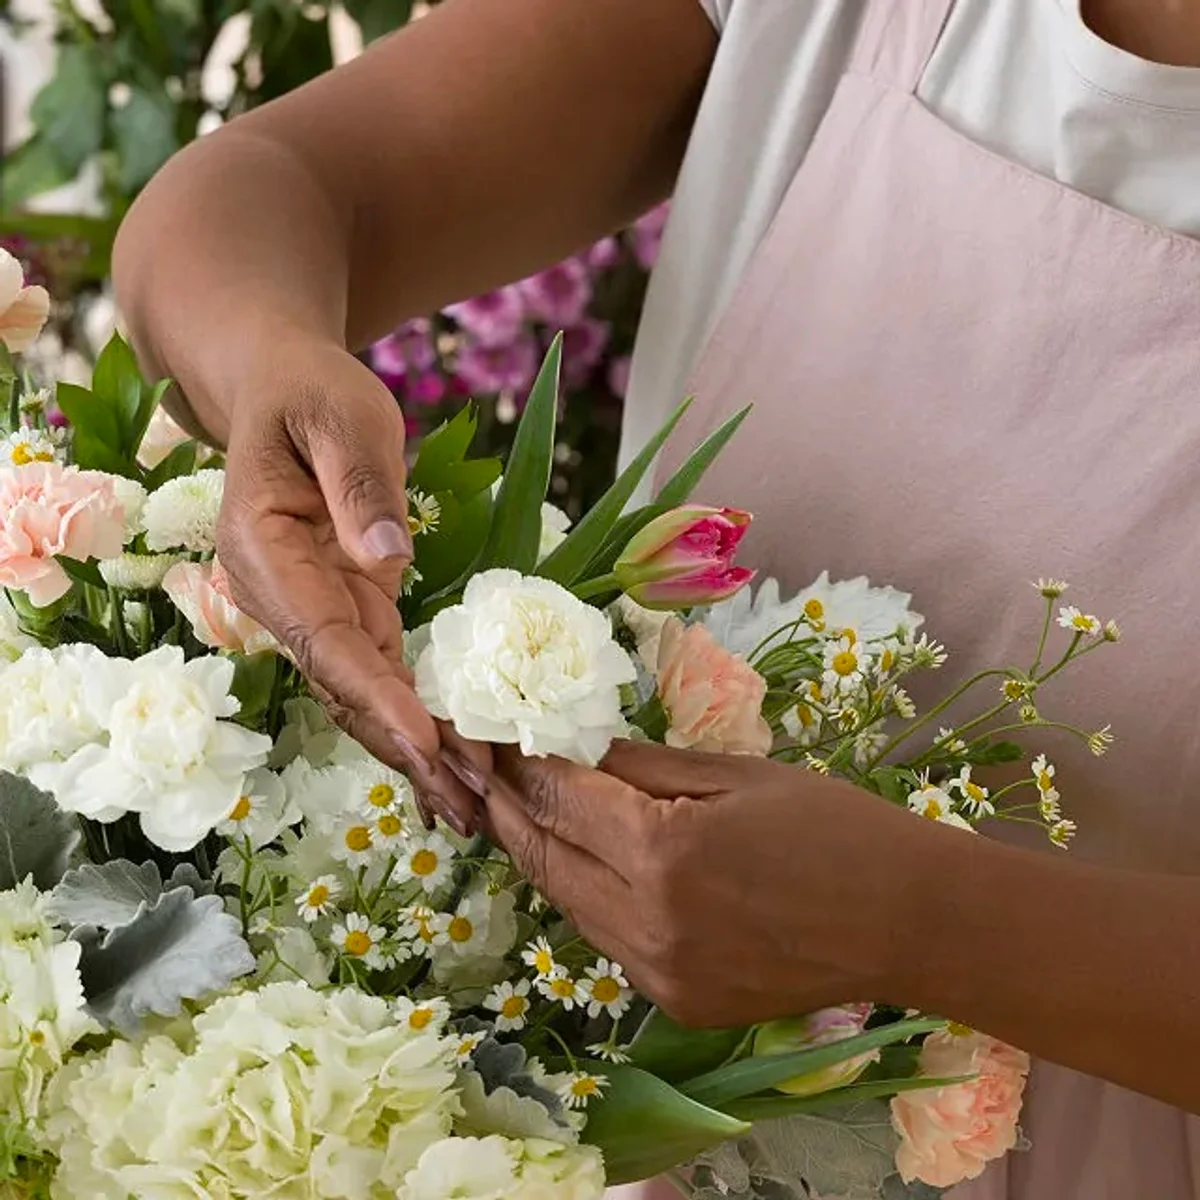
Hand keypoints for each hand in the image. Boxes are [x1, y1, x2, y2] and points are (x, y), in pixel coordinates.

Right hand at [216, 336, 488, 830]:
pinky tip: (455, 765)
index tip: (427, 742)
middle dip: (403, 750)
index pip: (324, 637)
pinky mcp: (348, 609)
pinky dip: (416, 720)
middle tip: (467, 808)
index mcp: (264, 548)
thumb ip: (360, 483)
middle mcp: (279, 595)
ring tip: (472, 810)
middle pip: (342, 686)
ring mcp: (314, 609)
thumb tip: (390, 558)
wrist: (280, 389)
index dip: (375, 693)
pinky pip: (381, 674)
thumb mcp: (341, 414)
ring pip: (361, 694)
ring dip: (414, 752)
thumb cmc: (310, 392)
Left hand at [485, 741, 948, 1026]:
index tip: (485, 735)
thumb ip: (641, 766)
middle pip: (545, 859)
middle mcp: (646, 921)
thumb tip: (571, 750)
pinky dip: (588, 898)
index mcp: (663, 850)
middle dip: (505, 811)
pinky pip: (609, 941)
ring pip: (569, 906)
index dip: (515, 765)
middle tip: (478, 771)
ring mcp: (658, 974)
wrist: (904, 919)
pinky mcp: (676, 1003)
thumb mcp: (733, 774)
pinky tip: (588, 864)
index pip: (557, 800)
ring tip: (519, 810)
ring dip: (541, 856)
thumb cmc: (827, 825)